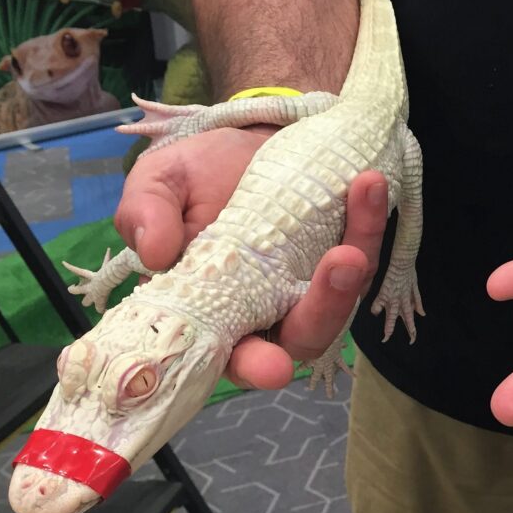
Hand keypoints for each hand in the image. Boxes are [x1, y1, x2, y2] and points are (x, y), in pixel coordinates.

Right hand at [115, 126, 388, 388]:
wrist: (240, 143)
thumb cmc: (194, 177)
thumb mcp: (158, 184)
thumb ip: (144, 214)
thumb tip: (155, 253)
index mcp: (214, 314)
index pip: (233, 358)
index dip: (253, 368)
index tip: (273, 368)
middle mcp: (268, 313)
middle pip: (304, 337)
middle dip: (326, 309)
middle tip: (344, 262)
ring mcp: (310, 288)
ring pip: (343, 299)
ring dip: (357, 261)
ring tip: (361, 199)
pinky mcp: (343, 257)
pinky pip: (362, 254)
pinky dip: (367, 222)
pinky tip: (366, 185)